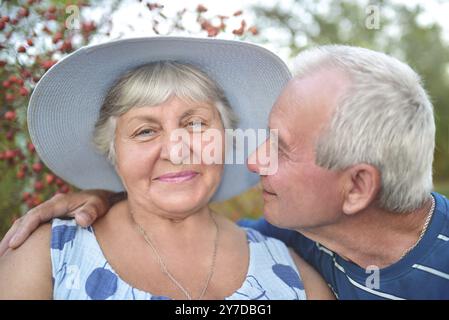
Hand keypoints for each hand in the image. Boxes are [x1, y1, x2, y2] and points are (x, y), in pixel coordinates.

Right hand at [0, 190, 118, 255]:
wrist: (102, 198)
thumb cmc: (100, 203)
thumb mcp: (98, 205)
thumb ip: (91, 211)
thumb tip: (81, 220)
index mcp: (59, 203)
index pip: (37, 215)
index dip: (25, 229)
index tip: (15, 244)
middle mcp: (50, 206)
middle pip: (26, 219)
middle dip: (13, 235)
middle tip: (2, 253)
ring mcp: (49, 212)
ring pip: (26, 222)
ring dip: (14, 236)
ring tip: (4, 253)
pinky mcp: (50, 218)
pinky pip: (33, 226)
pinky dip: (22, 235)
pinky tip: (17, 248)